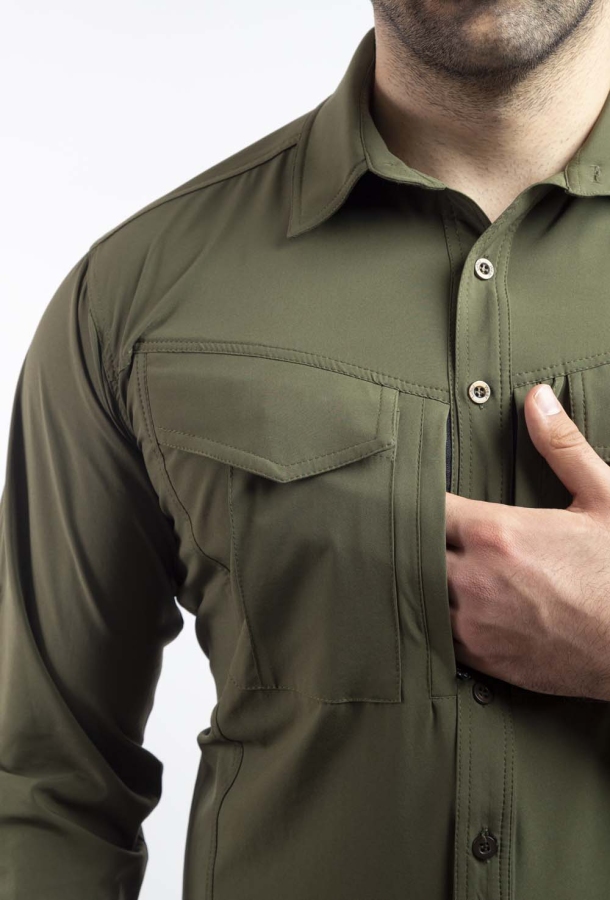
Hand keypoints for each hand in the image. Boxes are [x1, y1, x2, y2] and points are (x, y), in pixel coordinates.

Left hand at [446, 382, 609, 700]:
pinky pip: (435, 635)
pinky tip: (441, 608)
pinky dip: (434, 619)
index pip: (429, 506)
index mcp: (496, 531)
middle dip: (416, 539)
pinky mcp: (480, 657)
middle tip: (413, 531)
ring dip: (421, 579)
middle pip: (415, 550)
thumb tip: (538, 398)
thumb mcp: (603, 498)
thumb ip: (562, 447)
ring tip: (422, 567)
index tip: (416, 494)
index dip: (420, 499)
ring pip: (419, 593)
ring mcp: (473, 621)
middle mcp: (474, 576)